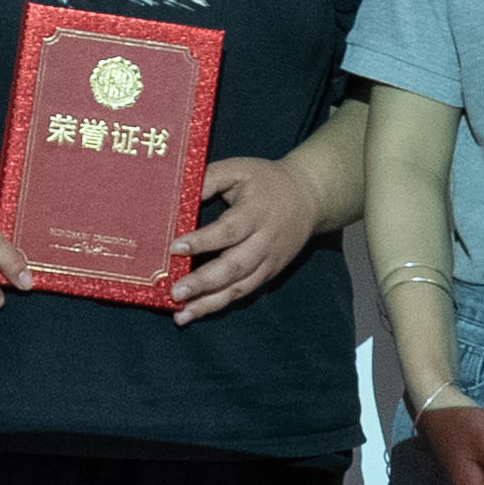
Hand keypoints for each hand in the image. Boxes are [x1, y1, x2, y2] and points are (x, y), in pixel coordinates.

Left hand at [168, 152, 324, 324]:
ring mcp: (269, 261)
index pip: (229, 230)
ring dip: (210, 303)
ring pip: (240, 287)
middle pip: (235, 266)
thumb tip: (179, 195)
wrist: (309, 197)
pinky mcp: (269, 273)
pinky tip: (197, 311)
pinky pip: (244, 292)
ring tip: (183, 315)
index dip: (203, 241)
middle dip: (204, 282)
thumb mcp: (239, 169)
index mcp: (256, 212)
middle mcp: (265, 241)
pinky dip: (221, 303)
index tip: (175, 248)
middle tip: (176, 293)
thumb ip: (210, 178)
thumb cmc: (266, 181)